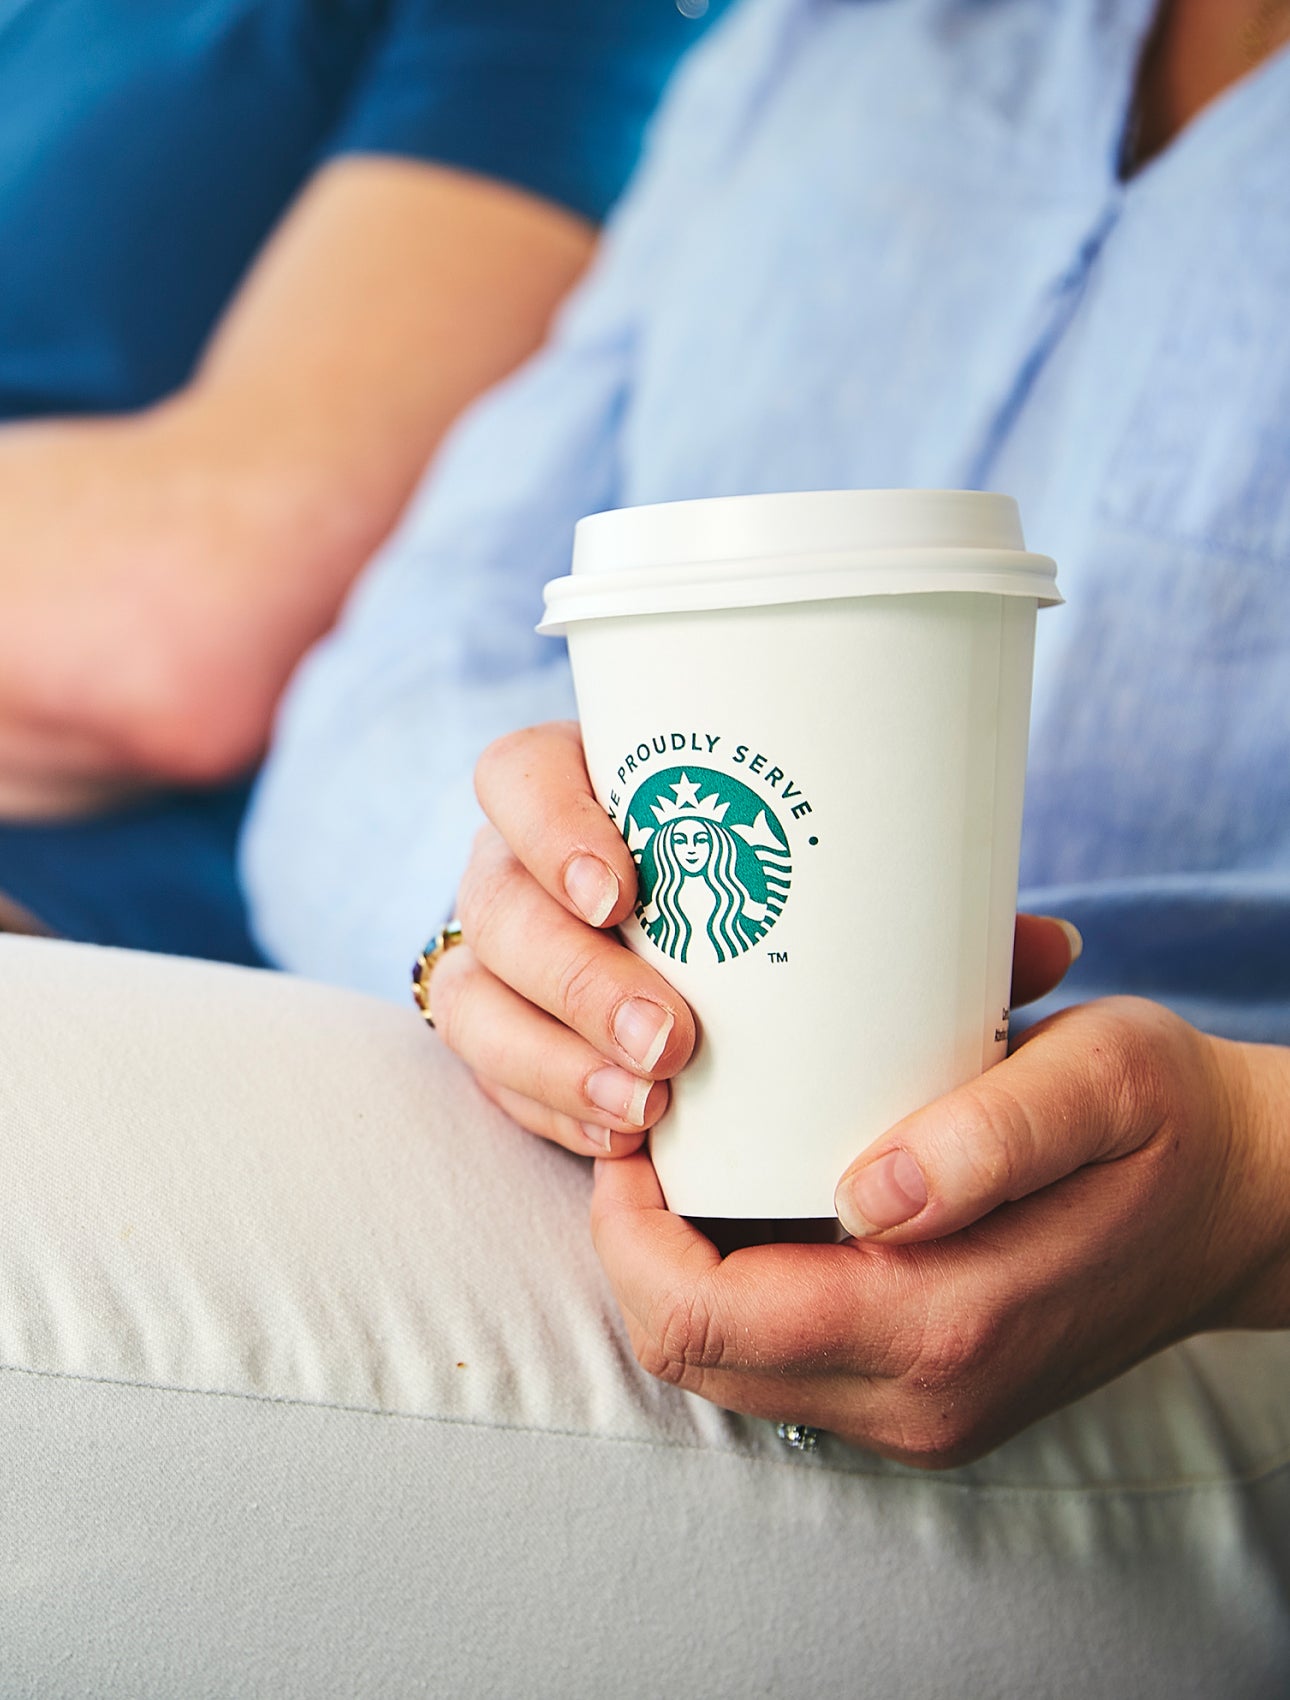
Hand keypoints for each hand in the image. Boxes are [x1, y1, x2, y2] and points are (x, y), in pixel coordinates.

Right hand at [439, 722, 1072, 1157]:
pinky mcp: (506, 1035)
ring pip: (479, 994)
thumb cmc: (771, 898)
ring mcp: (505, 955)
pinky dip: (549, 1109)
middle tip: (673, 1039)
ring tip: (649, 1111)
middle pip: (499, 901)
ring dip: (556, 1059)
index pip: (519, 772)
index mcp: (589, 790)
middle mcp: (524, 868)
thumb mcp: (828, 892)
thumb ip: (915, 914)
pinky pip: (489, 1073)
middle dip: (576, 977)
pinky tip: (621, 1142)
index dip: (549, 821)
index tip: (625, 887)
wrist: (693, 957)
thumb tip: (1051, 947)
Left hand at [592, 997, 1289, 1464]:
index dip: (632, 1229)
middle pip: (696, 1354)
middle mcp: (921, 1398)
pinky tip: (758, 1203)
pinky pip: (780, 1363)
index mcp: (947, 1324)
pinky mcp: (926, 1398)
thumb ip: (988, 1138)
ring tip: (695, 1160)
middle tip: (652, 1139)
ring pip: (727, 1367)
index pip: (708, 1316)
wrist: (1243, 1203)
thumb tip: (866, 1192)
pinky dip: (738, 1291)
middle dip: (639, 1249)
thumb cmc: (1168, 1120)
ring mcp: (921, 1413)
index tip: (637, 1134)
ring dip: (682, 1271)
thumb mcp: (1101, 1082)